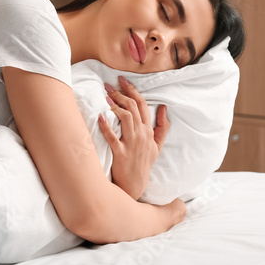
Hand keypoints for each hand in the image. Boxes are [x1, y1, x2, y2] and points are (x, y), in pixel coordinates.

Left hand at [98, 76, 169, 199]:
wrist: (135, 184)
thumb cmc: (144, 163)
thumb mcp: (158, 145)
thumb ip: (162, 126)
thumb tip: (164, 107)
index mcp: (148, 131)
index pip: (143, 105)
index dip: (132, 90)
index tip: (122, 80)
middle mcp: (141, 135)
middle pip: (133, 108)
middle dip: (121, 93)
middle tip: (109, 85)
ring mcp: (131, 144)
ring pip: (126, 118)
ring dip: (115, 105)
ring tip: (106, 97)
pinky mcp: (120, 153)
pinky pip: (112, 137)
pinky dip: (106, 126)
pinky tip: (100, 116)